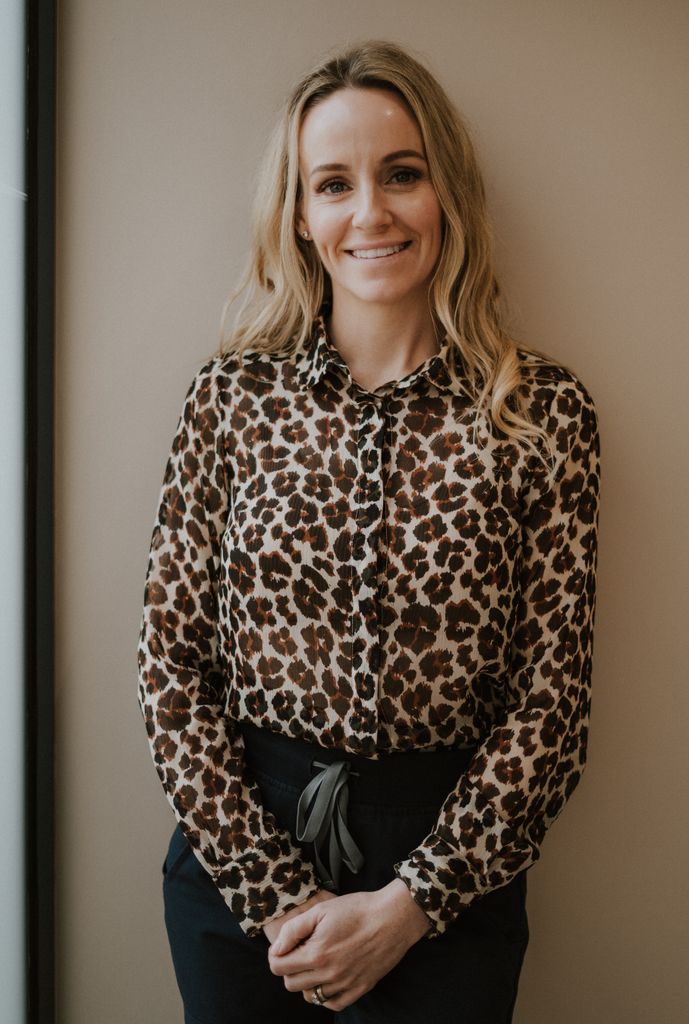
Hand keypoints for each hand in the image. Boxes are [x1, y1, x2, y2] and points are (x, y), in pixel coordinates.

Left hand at [267, 879, 430, 1010]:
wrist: (393, 918)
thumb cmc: (356, 910)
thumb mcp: (321, 910)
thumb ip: (293, 930)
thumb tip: (276, 949)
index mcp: (316, 954)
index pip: (278, 968)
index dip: (277, 955)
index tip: (285, 946)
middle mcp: (329, 975)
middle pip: (291, 984)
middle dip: (289, 967)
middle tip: (302, 951)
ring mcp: (345, 985)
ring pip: (310, 996)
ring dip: (307, 981)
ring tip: (317, 961)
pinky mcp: (359, 990)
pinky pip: (332, 1004)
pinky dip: (325, 994)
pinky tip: (329, 976)